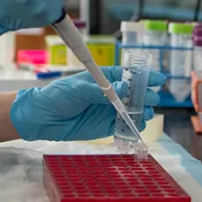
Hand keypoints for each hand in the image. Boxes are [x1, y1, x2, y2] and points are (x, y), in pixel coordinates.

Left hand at [9, 66, 165, 141]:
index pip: (128, 75)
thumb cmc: (57, 95)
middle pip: (134, 93)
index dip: (144, 76)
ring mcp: (109, 110)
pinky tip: (138, 126)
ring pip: (133, 110)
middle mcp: (110, 93)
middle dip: (145, 95)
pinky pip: (124, 127)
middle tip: (150, 99)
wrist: (43, 118)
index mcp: (104, 78)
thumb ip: (100, 90)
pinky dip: (133, 127)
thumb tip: (123, 86)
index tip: (158, 78)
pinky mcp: (106, 127)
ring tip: (145, 113)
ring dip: (142, 111)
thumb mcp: (78, 88)